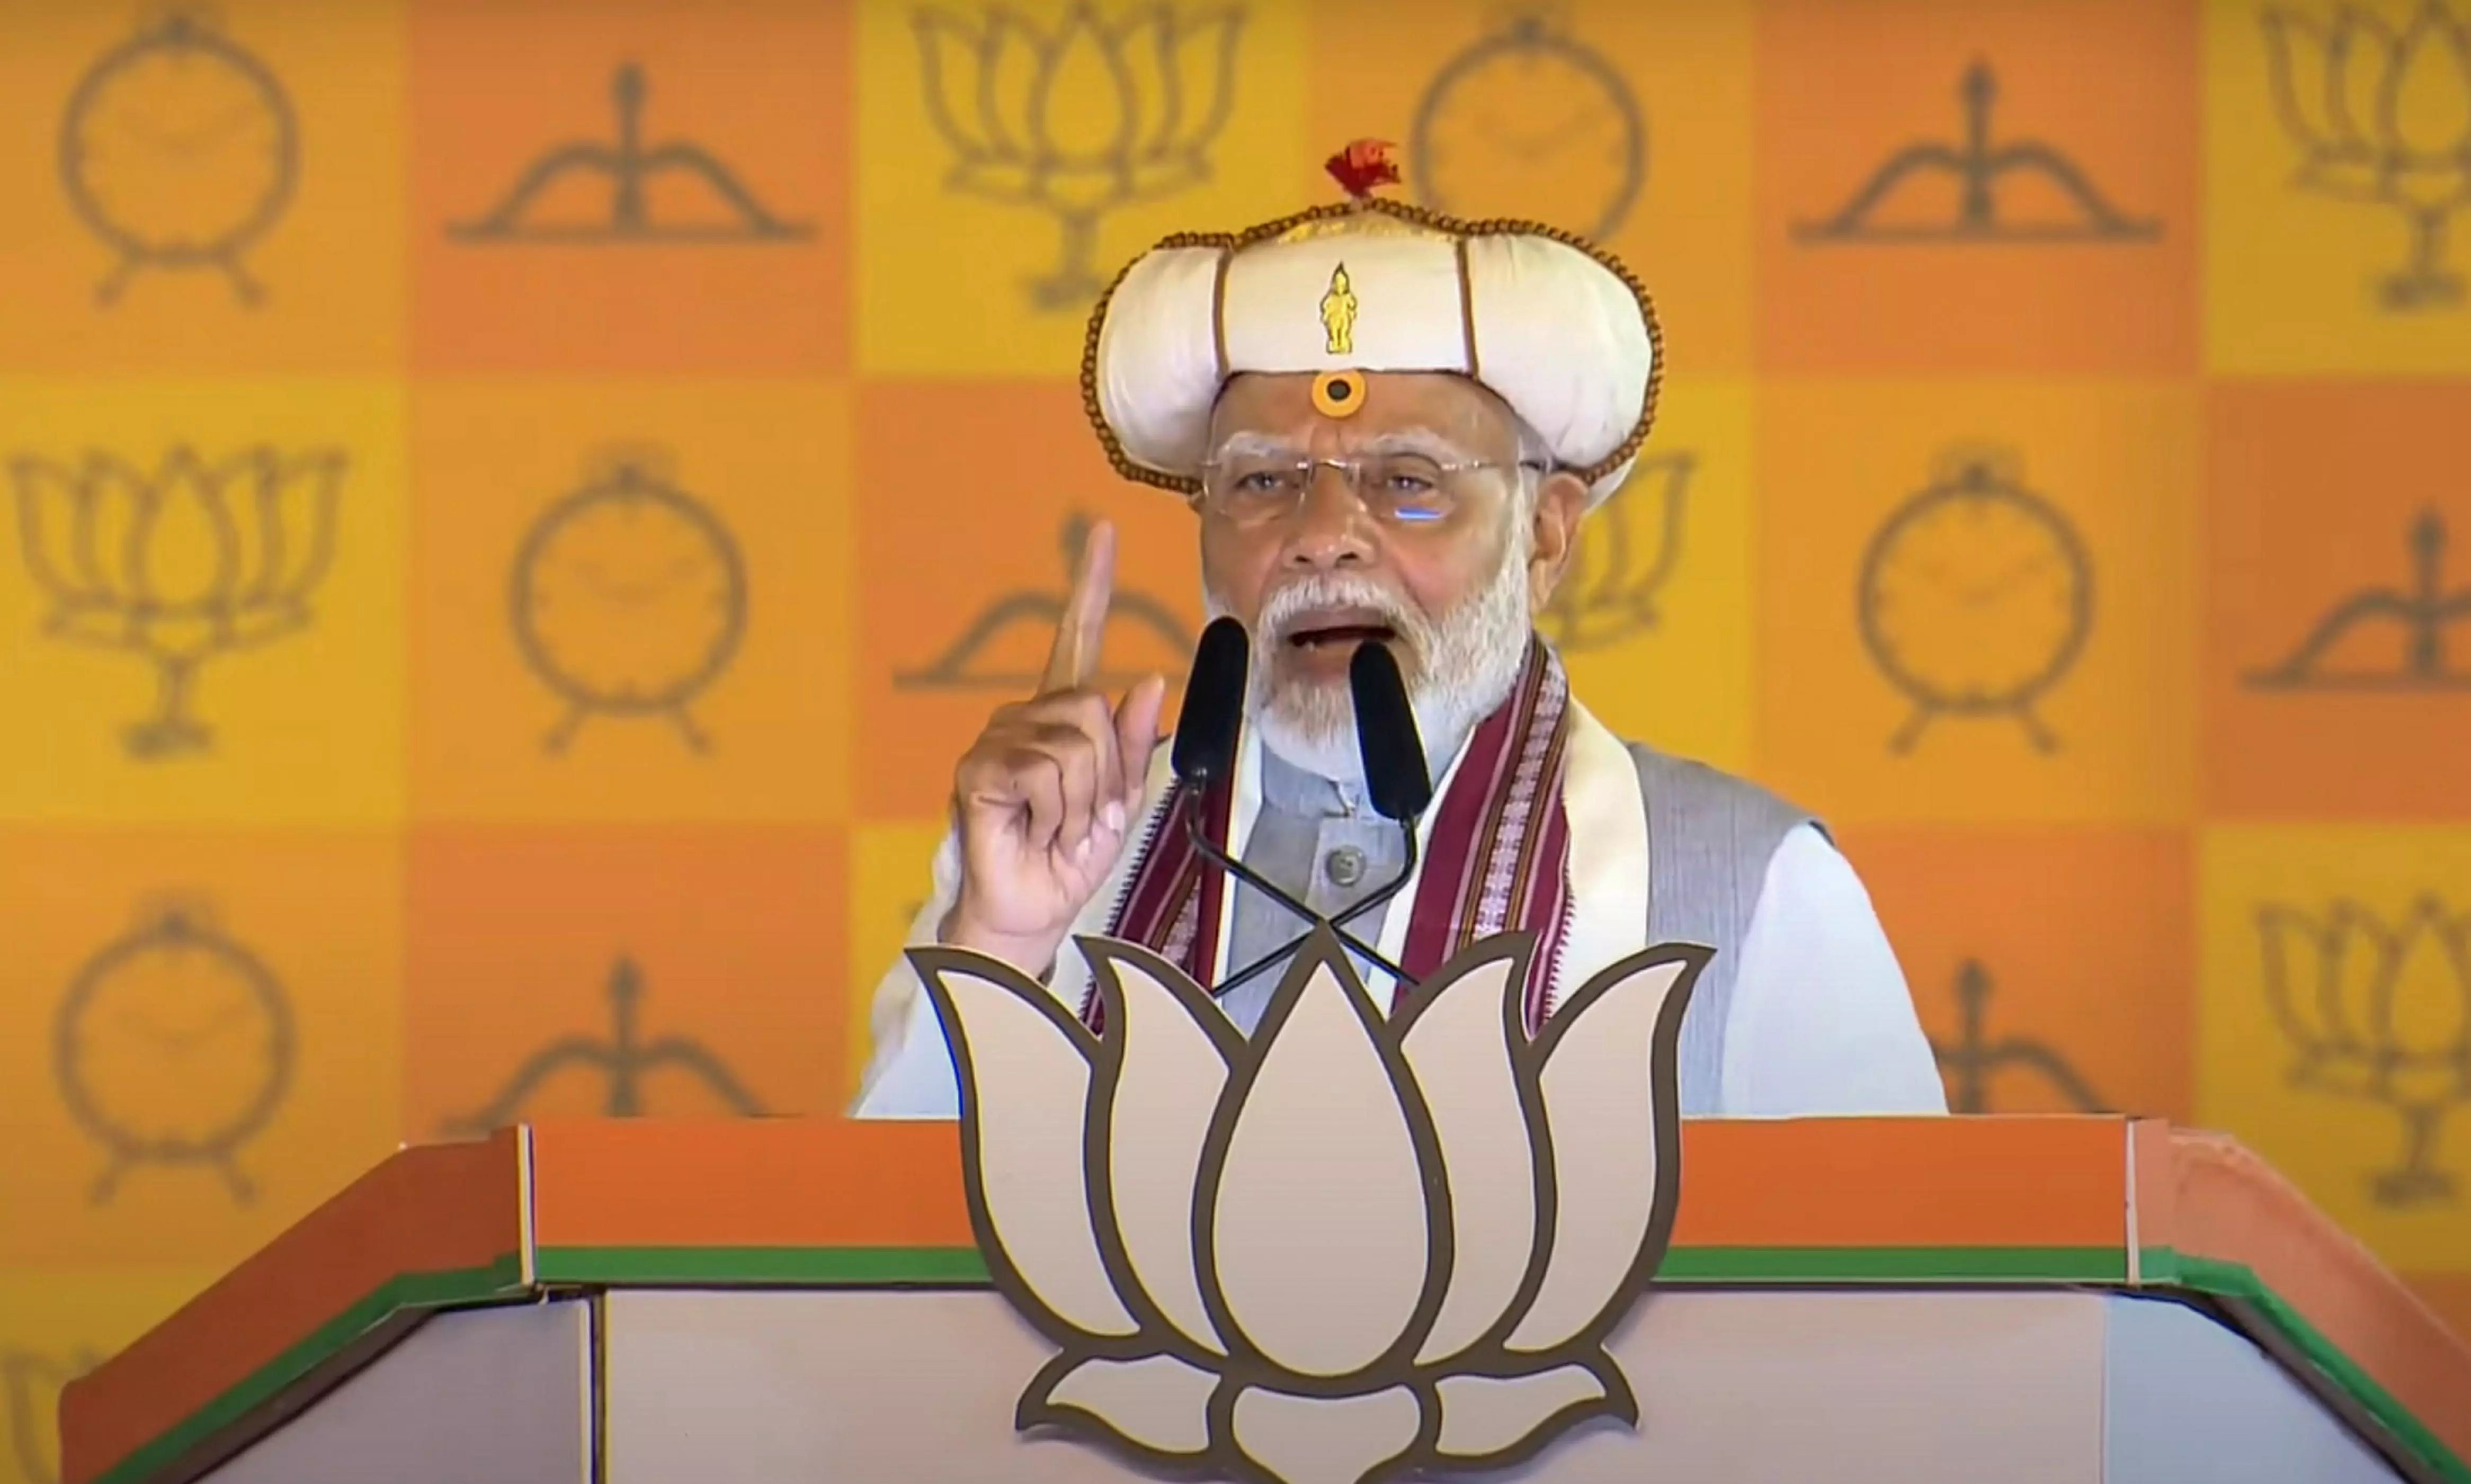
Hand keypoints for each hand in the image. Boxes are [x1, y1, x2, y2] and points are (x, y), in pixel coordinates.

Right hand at [942, 520, 1167, 974]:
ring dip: (1084, 800)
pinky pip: (1046, 770)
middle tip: (1084, 816)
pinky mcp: (979, 769)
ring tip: (1058, 826)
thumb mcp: (1120, 799)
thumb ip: (1133, 743)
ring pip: (1077, 743)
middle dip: (1107, 774)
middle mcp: (1025, 718)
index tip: (1103, 531)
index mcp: (1060, 717)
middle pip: (1094, 709)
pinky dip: (1058, 811)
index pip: (1075, 637)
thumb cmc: (1068, 857)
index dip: (1089, 584)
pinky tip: (1036, 829)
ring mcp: (997, 740)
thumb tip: (1151, 681)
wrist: (1032, 908)